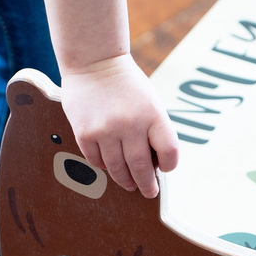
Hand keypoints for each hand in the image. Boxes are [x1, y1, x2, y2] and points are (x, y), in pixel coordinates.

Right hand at [59, 54, 178, 197]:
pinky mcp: (85, 133)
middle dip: (147, 185)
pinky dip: (104, 167)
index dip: (169, 165)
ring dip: (125, 181)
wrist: (94, 62)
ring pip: (118, 169)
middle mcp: (131, 124)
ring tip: (130, 185)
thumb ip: (155, 130)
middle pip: (142, 167)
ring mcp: (106, 130)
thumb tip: (155, 164)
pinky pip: (96, 161)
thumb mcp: (151, 102)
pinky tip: (109, 166)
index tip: (165, 170)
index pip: (169, 151)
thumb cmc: (128, 86)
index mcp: (154, 114)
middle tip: (149, 192)